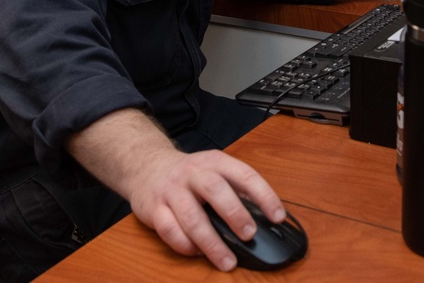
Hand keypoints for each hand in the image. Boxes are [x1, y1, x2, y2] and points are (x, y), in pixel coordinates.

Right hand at [67, 108, 283, 272]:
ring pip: (191, 216)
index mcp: (215, 162)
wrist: (146, 165)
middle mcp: (193, 173)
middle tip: (249, 235)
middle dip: (234, 213)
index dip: (263, 195)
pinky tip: (198, 253)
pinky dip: (185, 245)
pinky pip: (169, 230)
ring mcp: (171, 190)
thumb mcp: (215, 170)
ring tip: (228, 261)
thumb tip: (264, 217)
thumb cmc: (190, 174)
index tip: (277, 216)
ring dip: (211, 242)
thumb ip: (235, 189)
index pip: (244, 175)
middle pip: (215, 189)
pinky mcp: (153, 208)